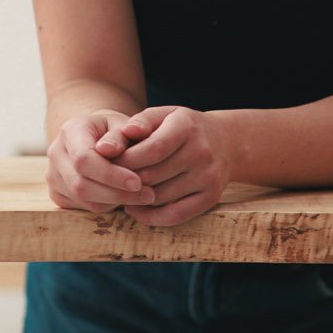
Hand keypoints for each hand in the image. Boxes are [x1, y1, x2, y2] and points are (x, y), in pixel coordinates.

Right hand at [46, 108, 158, 214]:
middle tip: (148, 195)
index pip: (84, 159)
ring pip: (83, 199)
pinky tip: (124, 198)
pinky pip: (82, 207)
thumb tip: (111, 150)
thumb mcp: (122, 123)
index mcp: (69, 131)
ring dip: (115, 202)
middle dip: (116, 193)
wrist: (95, 136)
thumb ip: (120, 135)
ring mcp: (53, 175)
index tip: (138, 182)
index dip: (111, 174)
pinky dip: (106, 206)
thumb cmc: (114, 130)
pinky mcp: (58, 193)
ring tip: (141, 196)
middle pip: (81, 184)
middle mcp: (55, 153)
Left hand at [98, 106, 232, 227]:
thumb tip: (106, 146)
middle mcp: (202, 152)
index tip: (107, 164)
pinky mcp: (211, 197)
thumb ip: (137, 124)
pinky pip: (175, 215)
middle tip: (108, 182)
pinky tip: (135, 209)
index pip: (152, 149)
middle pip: (153, 175)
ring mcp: (208, 177)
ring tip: (119, 194)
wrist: (226, 141)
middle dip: (125, 180)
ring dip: (135, 199)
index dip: (125, 160)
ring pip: (160, 197)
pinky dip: (150, 217)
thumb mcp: (163, 115)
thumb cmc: (182, 127)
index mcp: (187, 126)